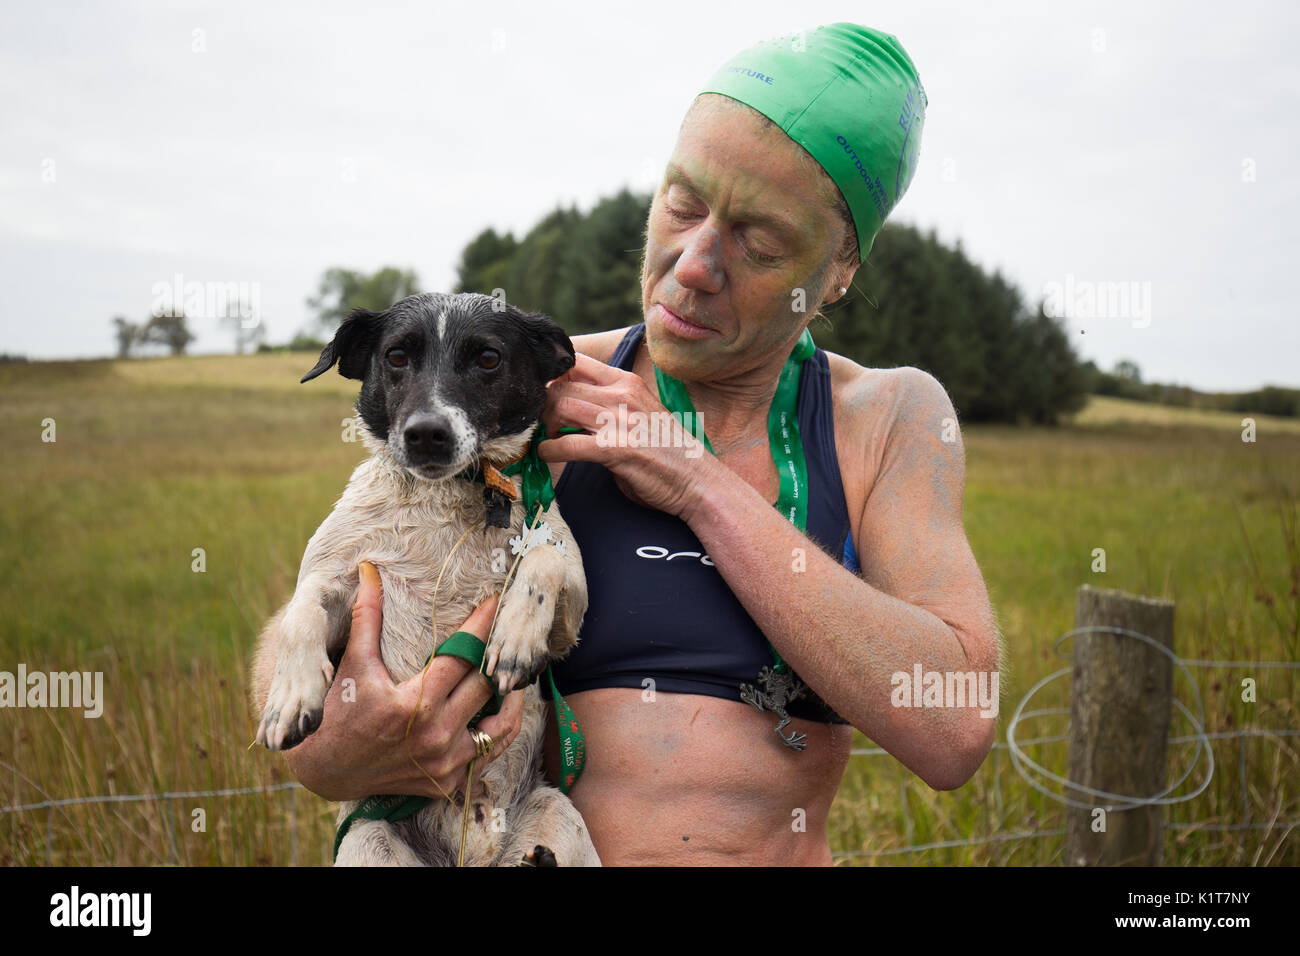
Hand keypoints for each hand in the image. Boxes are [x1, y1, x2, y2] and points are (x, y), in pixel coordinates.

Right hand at [283, 562, 525, 802]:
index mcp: (413, 703)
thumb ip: (367, 617)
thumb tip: (368, 570)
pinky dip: (501, 729)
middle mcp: (435, 735)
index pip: (462, 656)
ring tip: (510, 671)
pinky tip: (501, 707)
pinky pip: (491, 752)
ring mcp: (445, 761)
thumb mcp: (354, 663)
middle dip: (496, 655)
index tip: (494, 602)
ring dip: (508, 696)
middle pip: (485, 686)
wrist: (327, 769)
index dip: (481, 625)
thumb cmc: (340, 710)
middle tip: (508, 631)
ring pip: (500, 723)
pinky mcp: (449, 780)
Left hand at [537, 352, 713, 517]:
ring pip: (560, 406)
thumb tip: (567, 406)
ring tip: (548, 439)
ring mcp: (620, 420)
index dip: (552, 378)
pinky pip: (567, 443)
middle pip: (561, 385)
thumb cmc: (667, 451)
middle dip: (543, 405)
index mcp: (628, 382)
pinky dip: (549, 450)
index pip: (576, 362)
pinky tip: (549, 456)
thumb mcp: (640, 413)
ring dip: (544, 425)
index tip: (545, 397)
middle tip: (542, 424)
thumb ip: (608, 405)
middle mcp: (623, 395)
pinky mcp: (616, 448)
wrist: (698, 480)